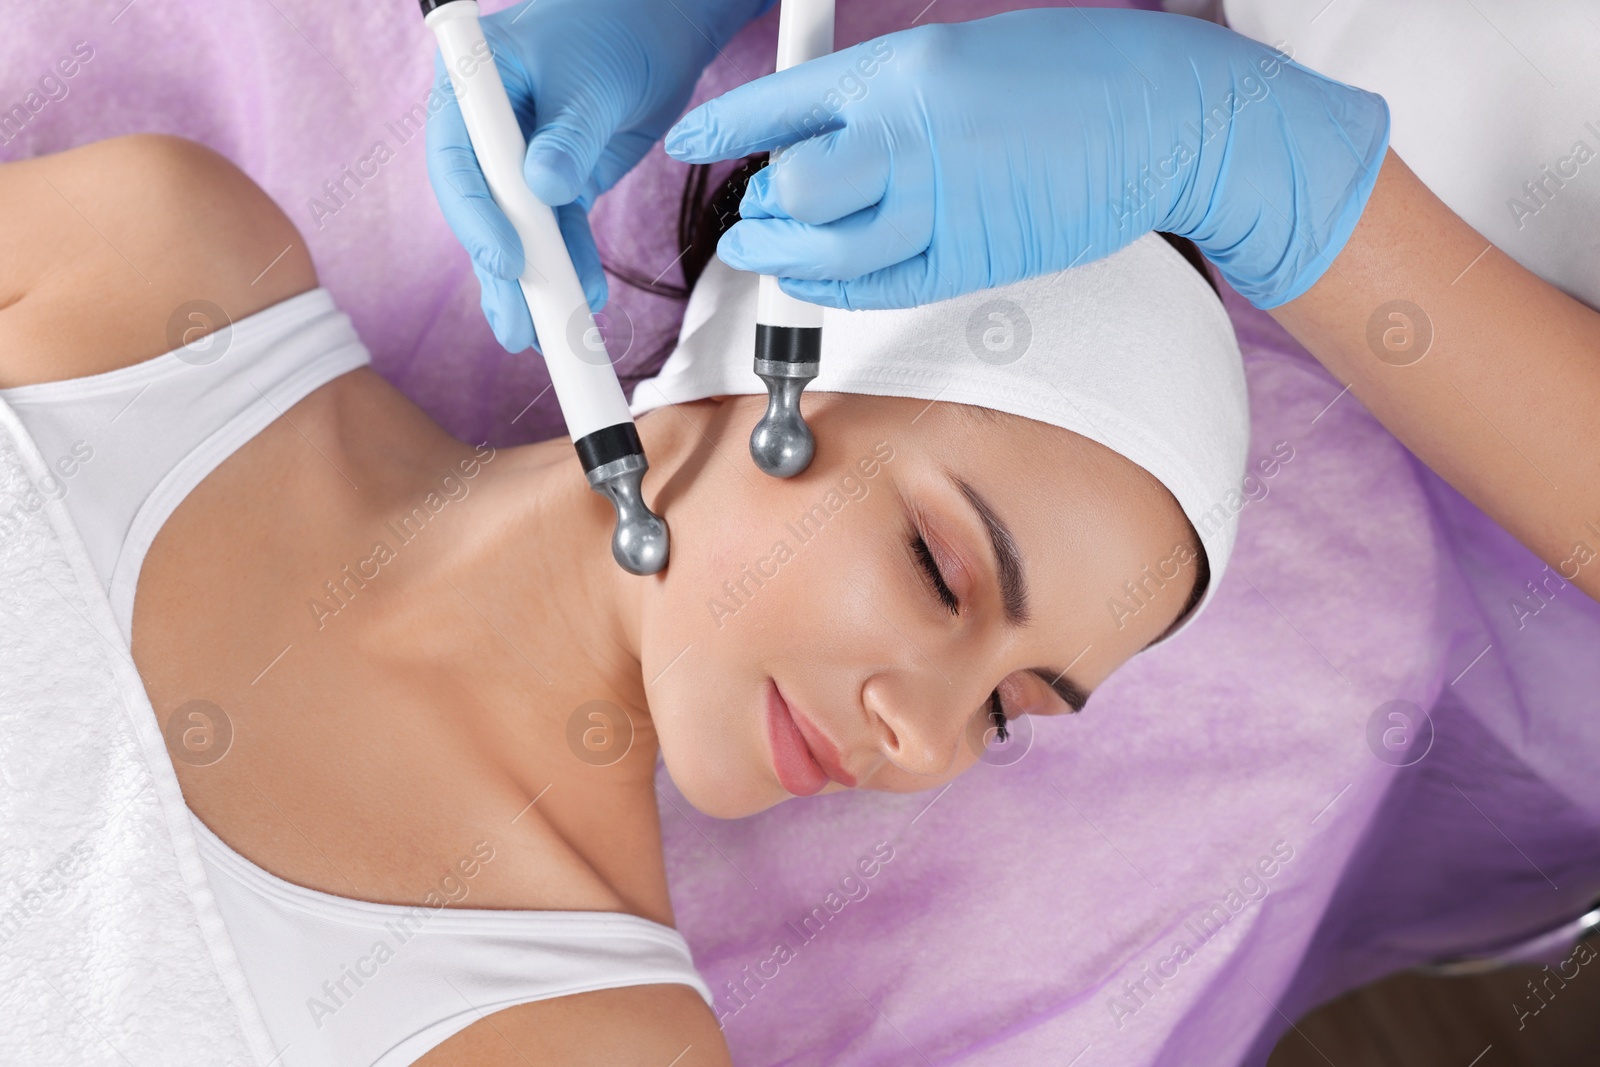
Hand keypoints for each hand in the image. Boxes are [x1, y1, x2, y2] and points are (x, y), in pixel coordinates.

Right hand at [426, 0, 770, 351]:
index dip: (476, 217)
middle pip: (481, 210)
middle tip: (517, 325)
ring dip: (533, 285)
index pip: (457, 161)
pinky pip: (556, 233)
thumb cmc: (616, 28)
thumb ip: (568, 134)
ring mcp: (521, 161)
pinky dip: (569, 267)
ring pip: (516, 232)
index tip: (507, 260)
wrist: (660, 27)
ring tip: (544, 335)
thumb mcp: (591, 79)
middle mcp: (488, 131)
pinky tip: (581, 299)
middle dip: (499, 271)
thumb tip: (545, 189)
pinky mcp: (556, 182)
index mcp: (472, 88)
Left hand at [663, 9, 1389, 310]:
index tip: (692, 139)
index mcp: (905, 69)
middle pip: (794, 188)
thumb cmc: (1073, 74)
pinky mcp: (972, 259)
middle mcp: (911, 138)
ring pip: (827, 252)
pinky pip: (880, 287)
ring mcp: (942, 205)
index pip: (784, 104)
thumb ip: (890, 95)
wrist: (1161, 116)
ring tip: (772, 250)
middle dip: (762, 205)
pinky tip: (824, 278)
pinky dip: (839, 287)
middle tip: (757, 210)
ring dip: (786, 257)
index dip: (725, 126)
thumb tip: (830, 129)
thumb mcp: (963, 53)